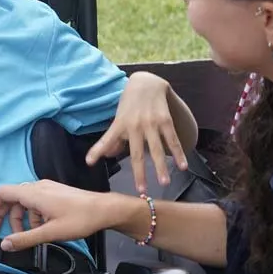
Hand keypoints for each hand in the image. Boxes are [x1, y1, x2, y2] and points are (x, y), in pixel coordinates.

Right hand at [0, 180, 112, 250]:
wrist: (105, 209)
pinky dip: (29, 216)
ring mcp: (46, 189)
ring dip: (17, 218)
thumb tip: (4, 244)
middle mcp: (37, 187)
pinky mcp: (53, 193)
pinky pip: (33, 202)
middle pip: (10, 197)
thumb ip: (26, 238)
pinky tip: (36, 229)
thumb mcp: (51, 232)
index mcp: (34, 193)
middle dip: (0, 214)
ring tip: (20, 235)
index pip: (2, 193)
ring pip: (22, 201)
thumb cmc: (79, 219)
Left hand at [87, 71, 189, 193]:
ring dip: (161, 166)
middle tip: (142, 190)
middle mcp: (135, 126)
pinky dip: (178, 153)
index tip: (89, 162)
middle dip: (140, 172)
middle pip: (137, 153)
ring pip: (157, 149)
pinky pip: (172, 140)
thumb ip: (112, 138)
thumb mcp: (118, 119)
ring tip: (164, 182)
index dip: (97, 150)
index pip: (107, 140)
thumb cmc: (129, 105)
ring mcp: (152, 123)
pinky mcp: (165, 121)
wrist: (146, 82)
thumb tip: (108, 156)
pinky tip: (183, 166)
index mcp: (120, 125)